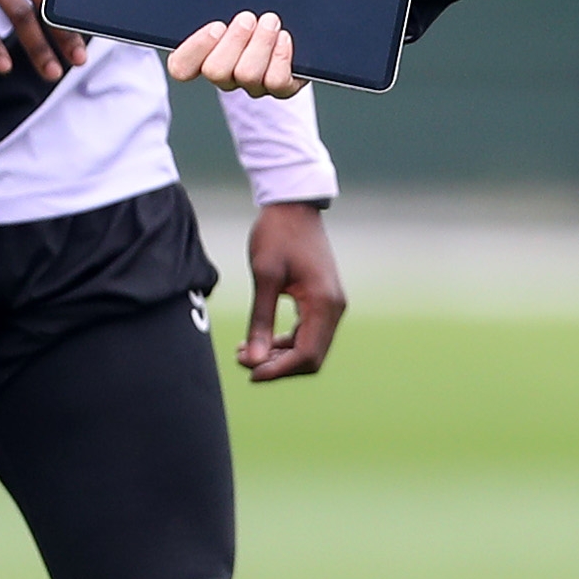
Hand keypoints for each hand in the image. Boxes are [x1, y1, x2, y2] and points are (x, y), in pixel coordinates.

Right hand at [167, 12, 302, 99]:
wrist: (295, 31)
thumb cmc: (255, 13)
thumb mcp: (230, 3)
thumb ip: (218, 4)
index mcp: (204, 56)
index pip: (181, 67)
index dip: (195, 49)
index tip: (216, 26)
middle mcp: (226, 76)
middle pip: (215, 71)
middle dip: (234, 41)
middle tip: (247, 18)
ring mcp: (252, 85)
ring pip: (247, 76)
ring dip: (260, 43)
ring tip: (270, 21)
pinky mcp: (280, 89)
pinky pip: (276, 82)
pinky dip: (280, 56)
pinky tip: (283, 37)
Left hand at [235, 201, 345, 380]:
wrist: (293, 205)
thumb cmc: (277, 235)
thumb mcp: (264, 277)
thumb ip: (261, 321)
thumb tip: (254, 360)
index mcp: (324, 303)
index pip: (307, 355)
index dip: (279, 370)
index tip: (251, 373)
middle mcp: (334, 307)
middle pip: (311, 357)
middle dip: (278, 365)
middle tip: (243, 360)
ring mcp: (331, 304)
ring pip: (309, 347)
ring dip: (279, 356)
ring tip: (244, 352)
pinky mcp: (323, 300)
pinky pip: (307, 332)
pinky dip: (285, 342)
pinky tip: (258, 340)